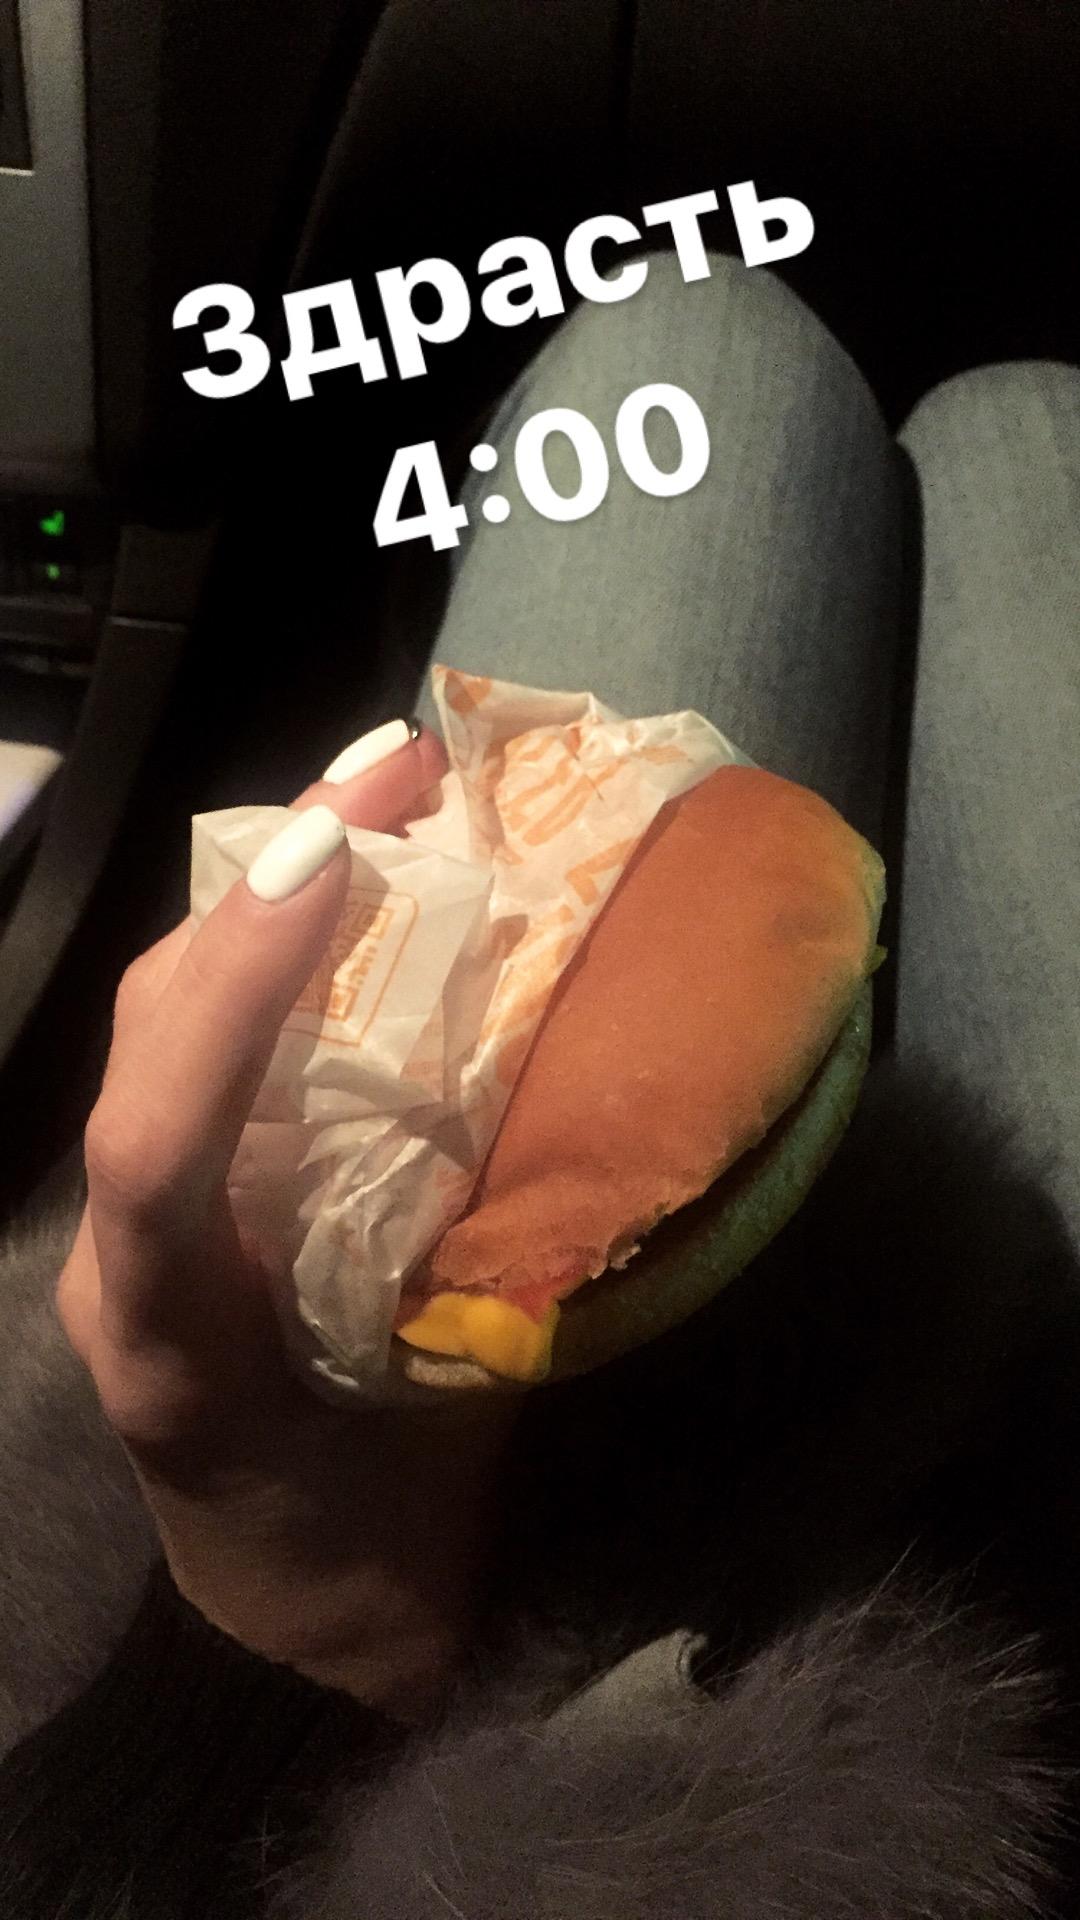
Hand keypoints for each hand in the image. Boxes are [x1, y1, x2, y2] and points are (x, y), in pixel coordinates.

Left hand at [57, 726, 515, 1724]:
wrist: (301, 1617)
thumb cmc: (383, 1542)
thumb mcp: (451, 1420)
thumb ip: (495, 1273)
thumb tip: (605, 1111)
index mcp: (174, 1338)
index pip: (155, 1147)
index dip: (231, 997)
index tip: (333, 857)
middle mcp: (122, 1262)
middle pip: (148, 1039)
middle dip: (258, 885)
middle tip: (399, 768)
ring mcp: (130, 1224)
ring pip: (166, 1021)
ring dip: (266, 895)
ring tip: (384, 798)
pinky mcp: (167, 1198)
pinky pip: (206, 1049)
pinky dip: (277, 956)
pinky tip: (362, 898)